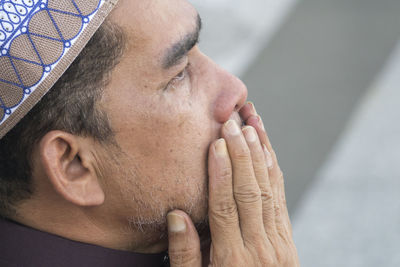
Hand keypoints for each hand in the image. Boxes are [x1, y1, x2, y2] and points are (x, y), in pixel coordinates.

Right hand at [167, 102, 299, 266]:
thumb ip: (185, 254)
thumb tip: (176, 216)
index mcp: (231, 258)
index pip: (225, 206)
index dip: (220, 173)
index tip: (216, 144)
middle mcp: (258, 245)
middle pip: (249, 191)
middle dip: (241, 153)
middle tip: (232, 122)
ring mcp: (277, 241)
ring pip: (269, 189)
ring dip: (261, 153)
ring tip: (253, 124)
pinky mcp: (287, 238)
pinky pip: (281, 198)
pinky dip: (274, 170)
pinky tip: (268, 150)